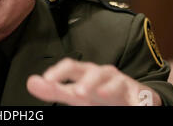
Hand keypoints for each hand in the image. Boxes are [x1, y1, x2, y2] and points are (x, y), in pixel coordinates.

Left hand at [26, 58, 160, 105]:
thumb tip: (30, 82)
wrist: (130, 98)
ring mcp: (122, 83)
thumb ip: (54, 89)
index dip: (59, 72)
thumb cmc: (97, 94)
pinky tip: (137, 107)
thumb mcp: (75, 94)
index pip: (71, 66)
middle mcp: (103, 74)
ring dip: (109, 87)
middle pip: (94, 72)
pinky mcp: (140, 94)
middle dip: (86, 81)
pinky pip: (141, 96)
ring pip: (116, 81)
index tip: (46, 80)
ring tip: (101, 94)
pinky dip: (140, 101)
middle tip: (77, 93)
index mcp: (86, 73)